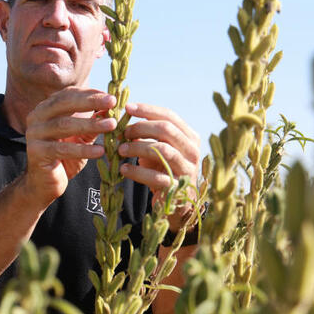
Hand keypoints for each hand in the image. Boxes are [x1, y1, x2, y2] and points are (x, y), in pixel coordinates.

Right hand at [23, 87, 116, 205]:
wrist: (44, 183)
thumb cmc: (64, 157)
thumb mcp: (81, 136)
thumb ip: (92, 122)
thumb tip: (111, 107)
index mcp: (46, 108)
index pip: (68, 95)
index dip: (90, 94)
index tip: (111, 97)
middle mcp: (36, 117)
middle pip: (64, 104)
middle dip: (90, 102)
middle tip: (111, 102)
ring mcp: (34, 134)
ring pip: (64, 125)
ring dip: (90, 124)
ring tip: (111, 125)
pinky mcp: (36, 152)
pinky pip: (62, 149)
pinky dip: (83, 150)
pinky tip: (100, 152)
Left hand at [118, 101, 200, 230]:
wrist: (176, 205)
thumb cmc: (164, 170)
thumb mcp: (158, 149)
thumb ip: (147, 134)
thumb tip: (123, 117)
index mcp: (190, 137)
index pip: (170, 116)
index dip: (148, 110)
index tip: (127, 108)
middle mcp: (192, 151)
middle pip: (166, 129)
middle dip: (141, 128)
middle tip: (122, 133)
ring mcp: (187, 170)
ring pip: (162, 150)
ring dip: (137, 147)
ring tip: (120, 150)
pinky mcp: (177, 188)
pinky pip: (155, 176)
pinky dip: (136, 171)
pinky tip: (123, 169)